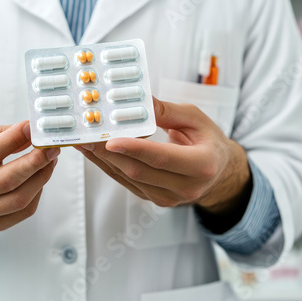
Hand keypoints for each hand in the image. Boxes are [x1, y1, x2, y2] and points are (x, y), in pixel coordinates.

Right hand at [0, 121, 59, 231]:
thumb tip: (29, 134)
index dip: (14, 139)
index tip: (32, 128)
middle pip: (6, 180)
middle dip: (35, 161)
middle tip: (50, 148)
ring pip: (19, 199)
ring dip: (41, 177)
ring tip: (49, 160)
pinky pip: (24, 211)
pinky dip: (37, 192)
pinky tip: (39, 177)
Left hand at [75, 98, 250, 214]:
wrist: (218, 173)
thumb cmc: (208, 142)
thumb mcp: (196, 119)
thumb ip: (168, 111)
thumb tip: (140, 102)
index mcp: (201, 165)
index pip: (161, 158)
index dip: (134, 149)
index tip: (110, 140)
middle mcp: (185, 187)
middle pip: (139, 170)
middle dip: (107, 152)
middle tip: (87, 135)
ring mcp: (168, 198)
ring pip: (128, 178)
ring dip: (102, 159)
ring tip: (83, 140)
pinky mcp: (154, 199)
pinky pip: (126, 182)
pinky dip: (108, 166)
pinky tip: (94, 152)